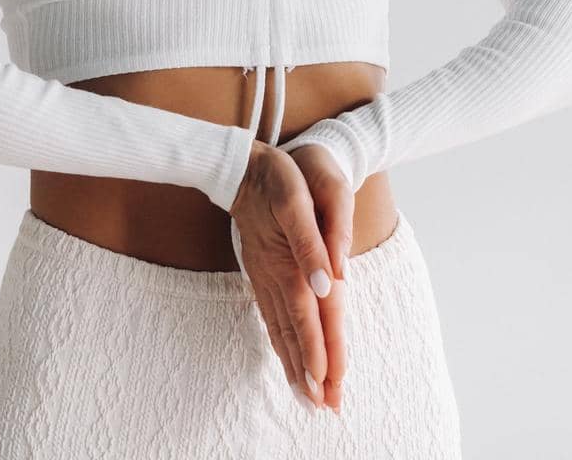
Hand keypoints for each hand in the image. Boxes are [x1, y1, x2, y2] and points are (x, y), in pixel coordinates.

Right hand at [282, 142, 354, 414]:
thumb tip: (330, 283)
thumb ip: (314, 241)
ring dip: (295, 364)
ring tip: (307, 397)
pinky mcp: (259, 273)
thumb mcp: (298, 196)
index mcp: (290, 262)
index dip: (320, 350)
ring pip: (281, 329)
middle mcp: (276, 276)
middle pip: (296, 332)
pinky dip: (280, 343)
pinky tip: (285, 358)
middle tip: (323, 407)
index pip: (309, 316)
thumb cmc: (279, 176)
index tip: (328, 384)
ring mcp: (264, 277)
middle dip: (311, 371)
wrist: (242, 165)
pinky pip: (270, 317)